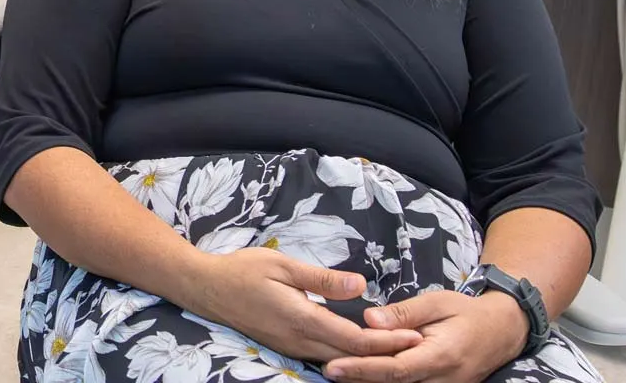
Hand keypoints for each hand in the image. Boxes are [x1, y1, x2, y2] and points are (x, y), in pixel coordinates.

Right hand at [179, 248, 424, 364]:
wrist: (205, 288)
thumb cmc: (242, 270)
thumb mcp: (283, 264)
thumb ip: (322, 278)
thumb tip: (360, 286)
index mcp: (302, 319)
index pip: (355, 339)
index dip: (387, 341)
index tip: (415, 336)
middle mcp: (300, 341)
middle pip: (352, 357)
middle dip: (387, 354)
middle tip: (419, 347)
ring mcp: (292, 347)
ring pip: (339, 361)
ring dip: (369, 358)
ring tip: (397, 351)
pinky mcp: (287, 347)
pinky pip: (324, 357)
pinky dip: (348, 356)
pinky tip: (361, 350)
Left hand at [322, 290, 527, 382]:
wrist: (501, 331)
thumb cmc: (466, 312)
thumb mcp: (437, 302)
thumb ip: (404, 313)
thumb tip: (369, 321)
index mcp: (441, 356)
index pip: (395, 368)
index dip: (362, 370)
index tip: (333, 367)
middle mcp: (443, 380)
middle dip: (358, 379)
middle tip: (327, 369)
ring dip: (369, 382)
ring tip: (339, 372)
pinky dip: (385, 382)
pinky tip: (363, 375)